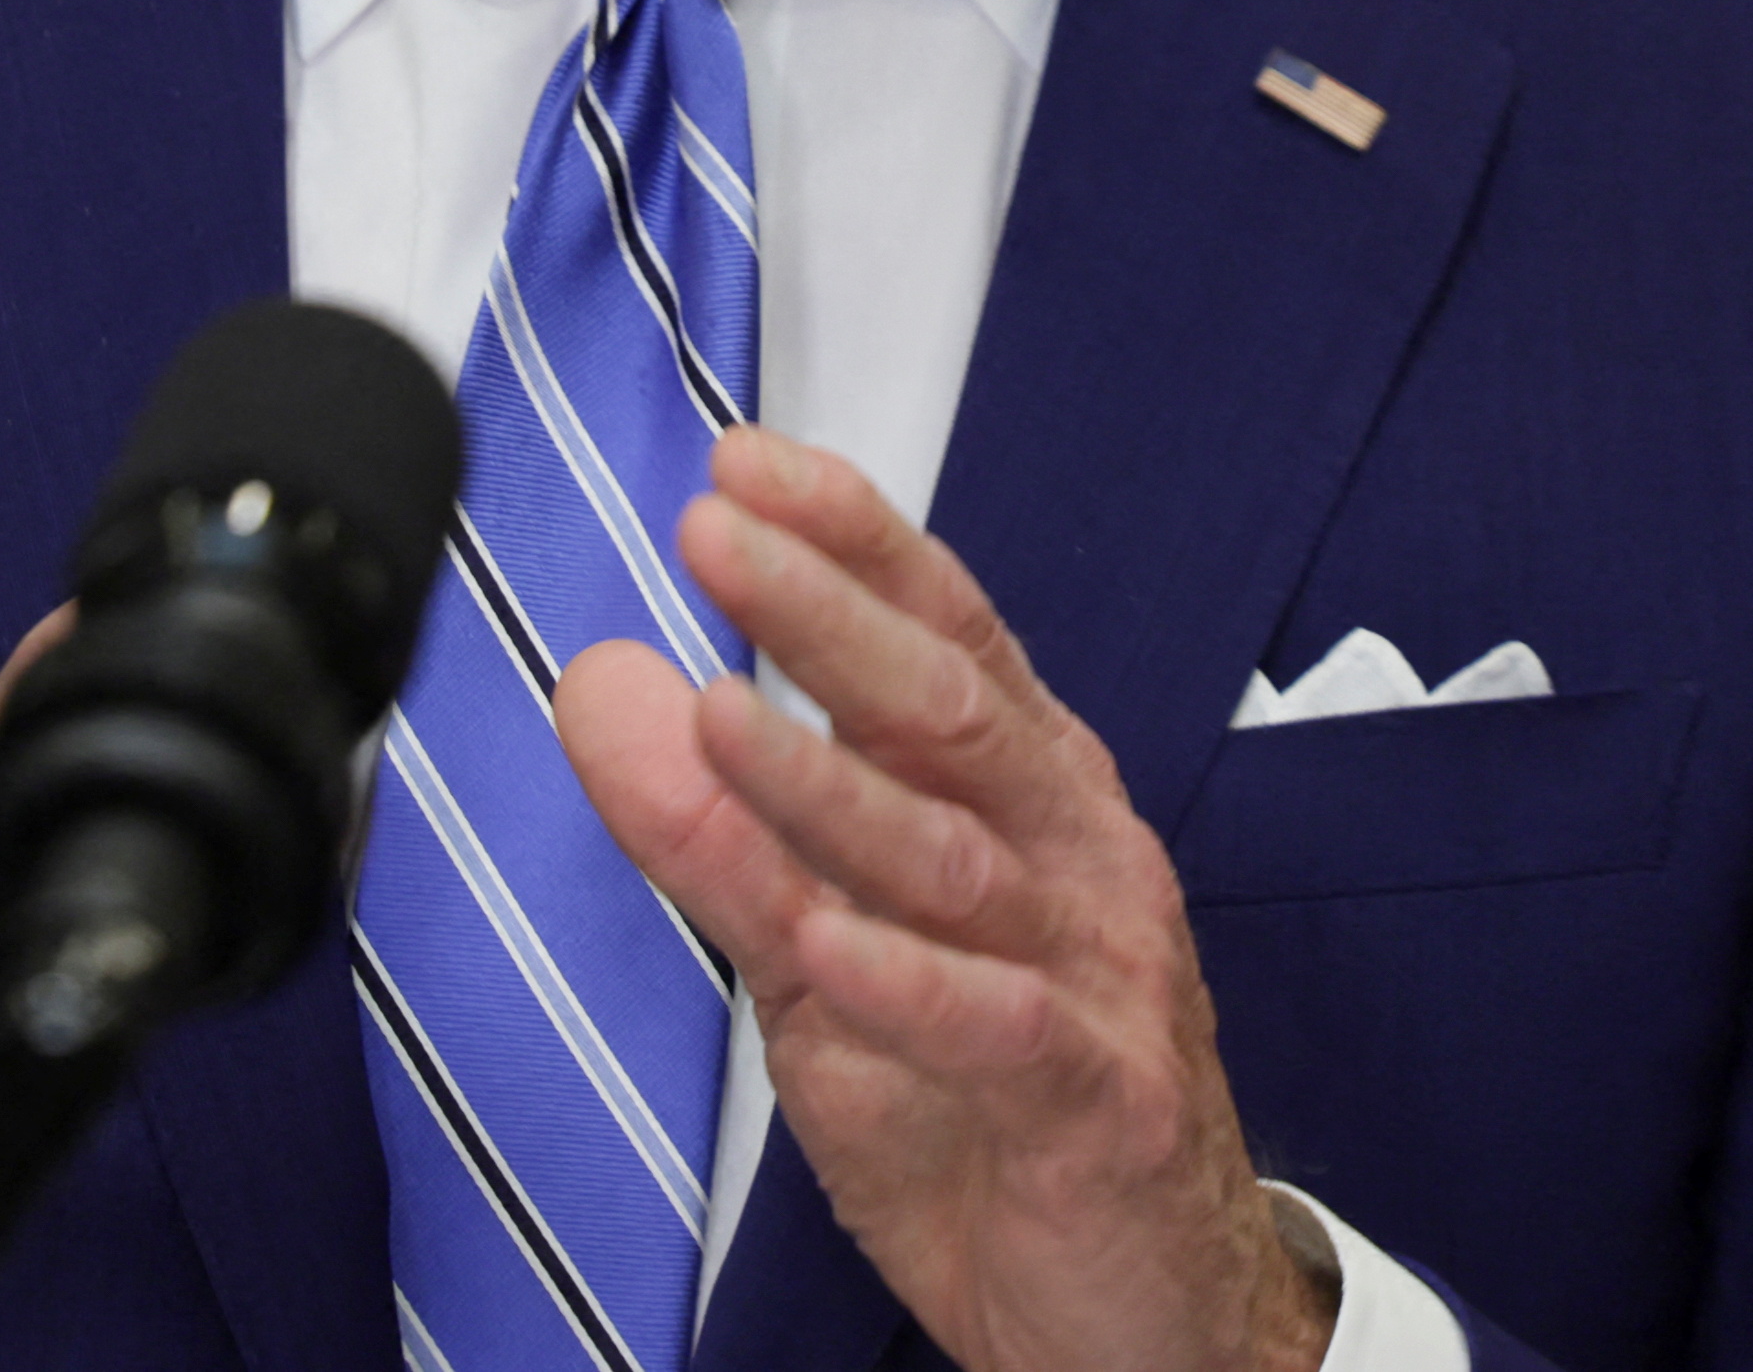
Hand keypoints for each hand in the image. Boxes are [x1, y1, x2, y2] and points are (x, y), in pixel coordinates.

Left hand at [557, 426, 1334, 1371]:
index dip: (849, 541)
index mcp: (1026, 797)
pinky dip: (910, 985)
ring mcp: (1098, 973)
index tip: (742, 466)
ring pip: (956, 859)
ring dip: (829, 787)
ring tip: (718, 714)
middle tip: (714, 535)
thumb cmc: (993, 1110)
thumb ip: (720, 833)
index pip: (944, 631)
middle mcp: (1074, 857)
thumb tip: (605, 686)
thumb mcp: (825, 963)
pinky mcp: (1101, 1102)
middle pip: (949, 710)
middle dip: (827, 614)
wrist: (1148, 1310)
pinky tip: (824, 946)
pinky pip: (1003, 1028)